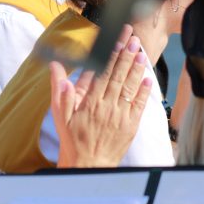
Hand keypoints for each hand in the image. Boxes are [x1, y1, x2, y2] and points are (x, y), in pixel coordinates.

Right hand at [53, 26, 152, 167]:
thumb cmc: (73, 140)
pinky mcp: (130, 125)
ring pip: (130, 87)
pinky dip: (144, 91)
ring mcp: (121, 116)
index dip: (111, 55)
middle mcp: (107, 106)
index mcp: (90, 102)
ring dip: (137, 69)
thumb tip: (56, 68)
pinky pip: (139, 105)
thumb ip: (60, 90)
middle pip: (119, 76)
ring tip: (141, 52)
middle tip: (133, 39)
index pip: (103, 73)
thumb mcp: (61, 115)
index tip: (116, 41)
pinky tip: (147, 78)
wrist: (88, 165)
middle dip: (127, 55)